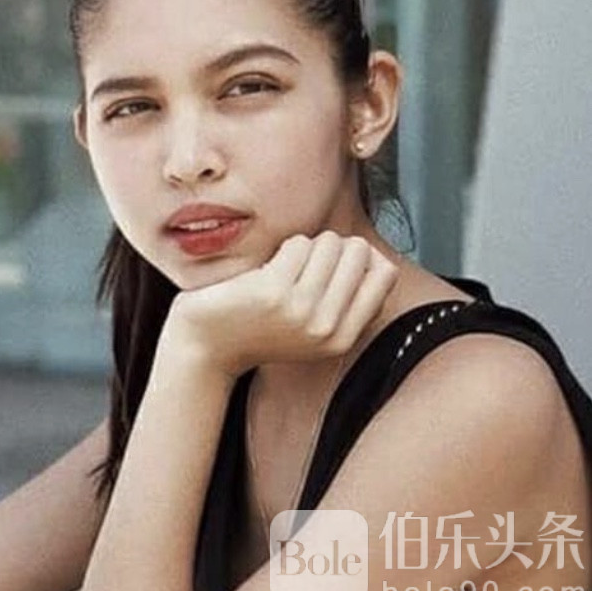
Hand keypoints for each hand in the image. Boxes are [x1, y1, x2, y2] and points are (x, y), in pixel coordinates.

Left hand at [157, 231, 400, 380]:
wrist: (205, 347)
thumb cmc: (258, 326)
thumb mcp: (311, 328)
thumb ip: (344, 300)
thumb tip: (372, 254)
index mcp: (343, 338)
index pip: (385, 273)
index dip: (363, 256)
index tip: (335, 262)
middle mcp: (328, 327)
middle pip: (359, 252)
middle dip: (334, 246)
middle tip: (304, 264)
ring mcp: (303, 310)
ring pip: (330, 243)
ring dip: (306, 245)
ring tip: (284, 268)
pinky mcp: (275, 292)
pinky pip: (298, 244)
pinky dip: (284, 248)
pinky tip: (266, 269)